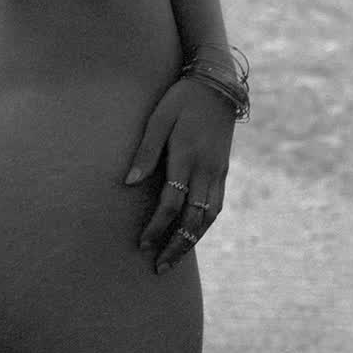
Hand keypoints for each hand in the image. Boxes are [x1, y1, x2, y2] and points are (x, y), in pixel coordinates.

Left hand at [122, 74, 236, 272]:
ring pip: (209, 217)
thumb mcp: (158, 118)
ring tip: (174, 258)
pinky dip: (204, 225)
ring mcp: (218, 171)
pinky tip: (192, 234)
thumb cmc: (181, 99)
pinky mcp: (224, 170)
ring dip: (191, 241)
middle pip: (193, 220)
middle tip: (158, 268)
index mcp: (187, 157)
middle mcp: (206, 169)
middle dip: (175, 246)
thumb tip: (128, 183)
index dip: (156, 227)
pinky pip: (217, 205)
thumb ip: (145, 151)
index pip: (171, 203)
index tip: (141, 245)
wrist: (218, 84)